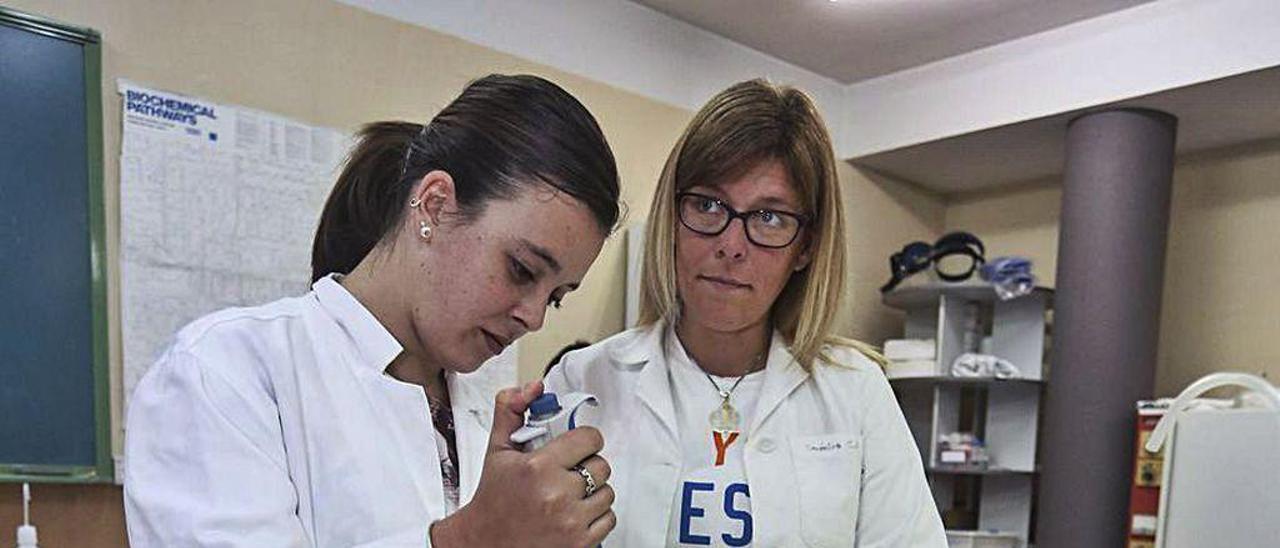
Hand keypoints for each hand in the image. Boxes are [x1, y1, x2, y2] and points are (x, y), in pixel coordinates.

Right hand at [430, 380, 615, 547]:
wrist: (484, 543)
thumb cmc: (493, 498)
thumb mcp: (497, 450)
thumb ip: (511, 411)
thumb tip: (533, 387)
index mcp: (538, 467)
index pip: (589, 438)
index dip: (584, 440)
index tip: (576, 446)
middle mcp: (556, 494)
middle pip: (601, 465)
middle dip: (586, 465)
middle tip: (567, 472)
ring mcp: (570, 521)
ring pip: (608, 492)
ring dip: (593, 492)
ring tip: (569, 494)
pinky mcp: (580, 543)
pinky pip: (608, 518)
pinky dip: (595, 516)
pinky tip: (574, 513)